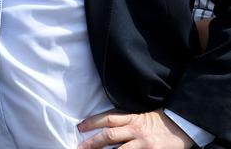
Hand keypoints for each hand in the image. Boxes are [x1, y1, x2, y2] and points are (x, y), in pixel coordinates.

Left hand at [77, 109, 193, 147]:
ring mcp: (143, 142)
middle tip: (79, 147)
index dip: (92, 122)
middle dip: (93, 142)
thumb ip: (126, 120)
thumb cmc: (160, 121)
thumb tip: (105, 125)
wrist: (182, 125)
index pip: (107, 118)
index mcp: (132, 118)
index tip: (80, 127)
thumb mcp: (141, 116)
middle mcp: (135, 129)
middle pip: (109, 135)